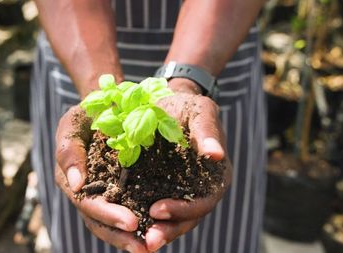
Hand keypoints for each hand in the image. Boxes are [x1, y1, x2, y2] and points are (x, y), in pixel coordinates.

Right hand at [55, 106, 149, 252]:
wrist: (106, 106)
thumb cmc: (87, 113)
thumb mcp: (73, 123)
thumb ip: (69, 150)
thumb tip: (76, 184)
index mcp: (71, 179)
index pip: (87, 203)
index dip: (108, 215)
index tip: (132, 222)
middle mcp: (85, 192)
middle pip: (99, 222)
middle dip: (121, 235)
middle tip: (145, 246)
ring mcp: (102, 193)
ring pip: (112, 224)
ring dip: (130, 238)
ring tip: (151, 247)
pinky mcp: (120, 191)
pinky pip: (128, 210)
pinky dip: (141, 222)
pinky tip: (158, 230)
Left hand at [144, 78, 232, 251]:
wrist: (164, 104)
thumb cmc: (185, 106)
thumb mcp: (199, 111)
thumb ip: (207, 131)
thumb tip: (216, 154)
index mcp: (215, 177)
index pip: (203, 202)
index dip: (183, 210)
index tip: (157, 209)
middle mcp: (199, 190)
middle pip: (187, 219)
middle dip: (167, 230)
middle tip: (146, 242)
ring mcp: (179, 193)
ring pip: (170, 220)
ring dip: (154, 232)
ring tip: (136, 243)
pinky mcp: (160, 191)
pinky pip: (153, 210)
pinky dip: (142, 220)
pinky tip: (125, 226)